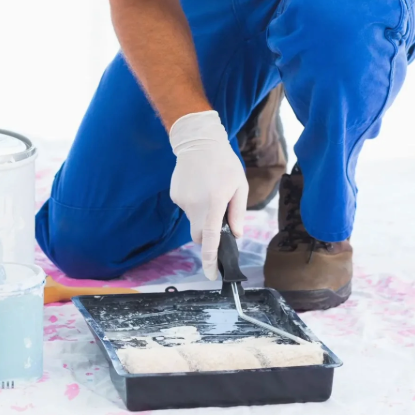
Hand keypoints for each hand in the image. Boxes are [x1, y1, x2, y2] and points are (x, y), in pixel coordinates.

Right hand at [169, 110, 247, 280]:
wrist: (197, 140)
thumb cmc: (223, 162)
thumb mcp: (239, 185)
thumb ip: (237, 211)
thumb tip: (235, 234)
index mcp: (214, 203)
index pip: (211, 239)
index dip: (211, 259)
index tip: (212, 275)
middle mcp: (195, 205)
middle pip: (200, 235)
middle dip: (209, 235)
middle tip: (219, 216)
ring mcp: (182, 200)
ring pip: (194, 220)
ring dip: (203, 214)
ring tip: (209, 191)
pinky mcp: (175, 195)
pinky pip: (187, 208)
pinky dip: (195, 204)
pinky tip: (199, 186)